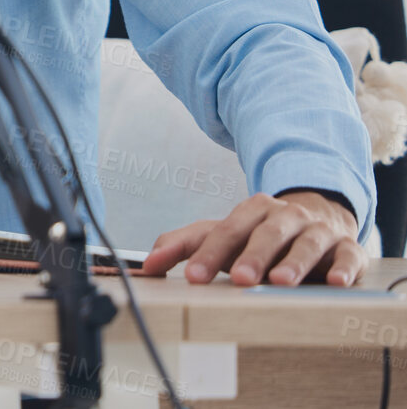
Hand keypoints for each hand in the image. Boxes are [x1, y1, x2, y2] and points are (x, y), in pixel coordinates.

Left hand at [140, 190, 366, 286]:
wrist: (319, 216)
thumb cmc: (259, 234)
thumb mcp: (223, 234)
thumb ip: (183, 246)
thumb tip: (145, 266)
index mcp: (251, 210)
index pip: (226, 231)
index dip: (208, 253)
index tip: (192, 276)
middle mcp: (285, 215)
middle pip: (265, 234)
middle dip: (251, 256)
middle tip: (238, 279)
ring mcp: (318, 230)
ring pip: (306, 243)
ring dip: (294, 262)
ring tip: (280, 282)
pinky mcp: (347, 246)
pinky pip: (348, 255)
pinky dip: (343, 268)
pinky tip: (335, 281)